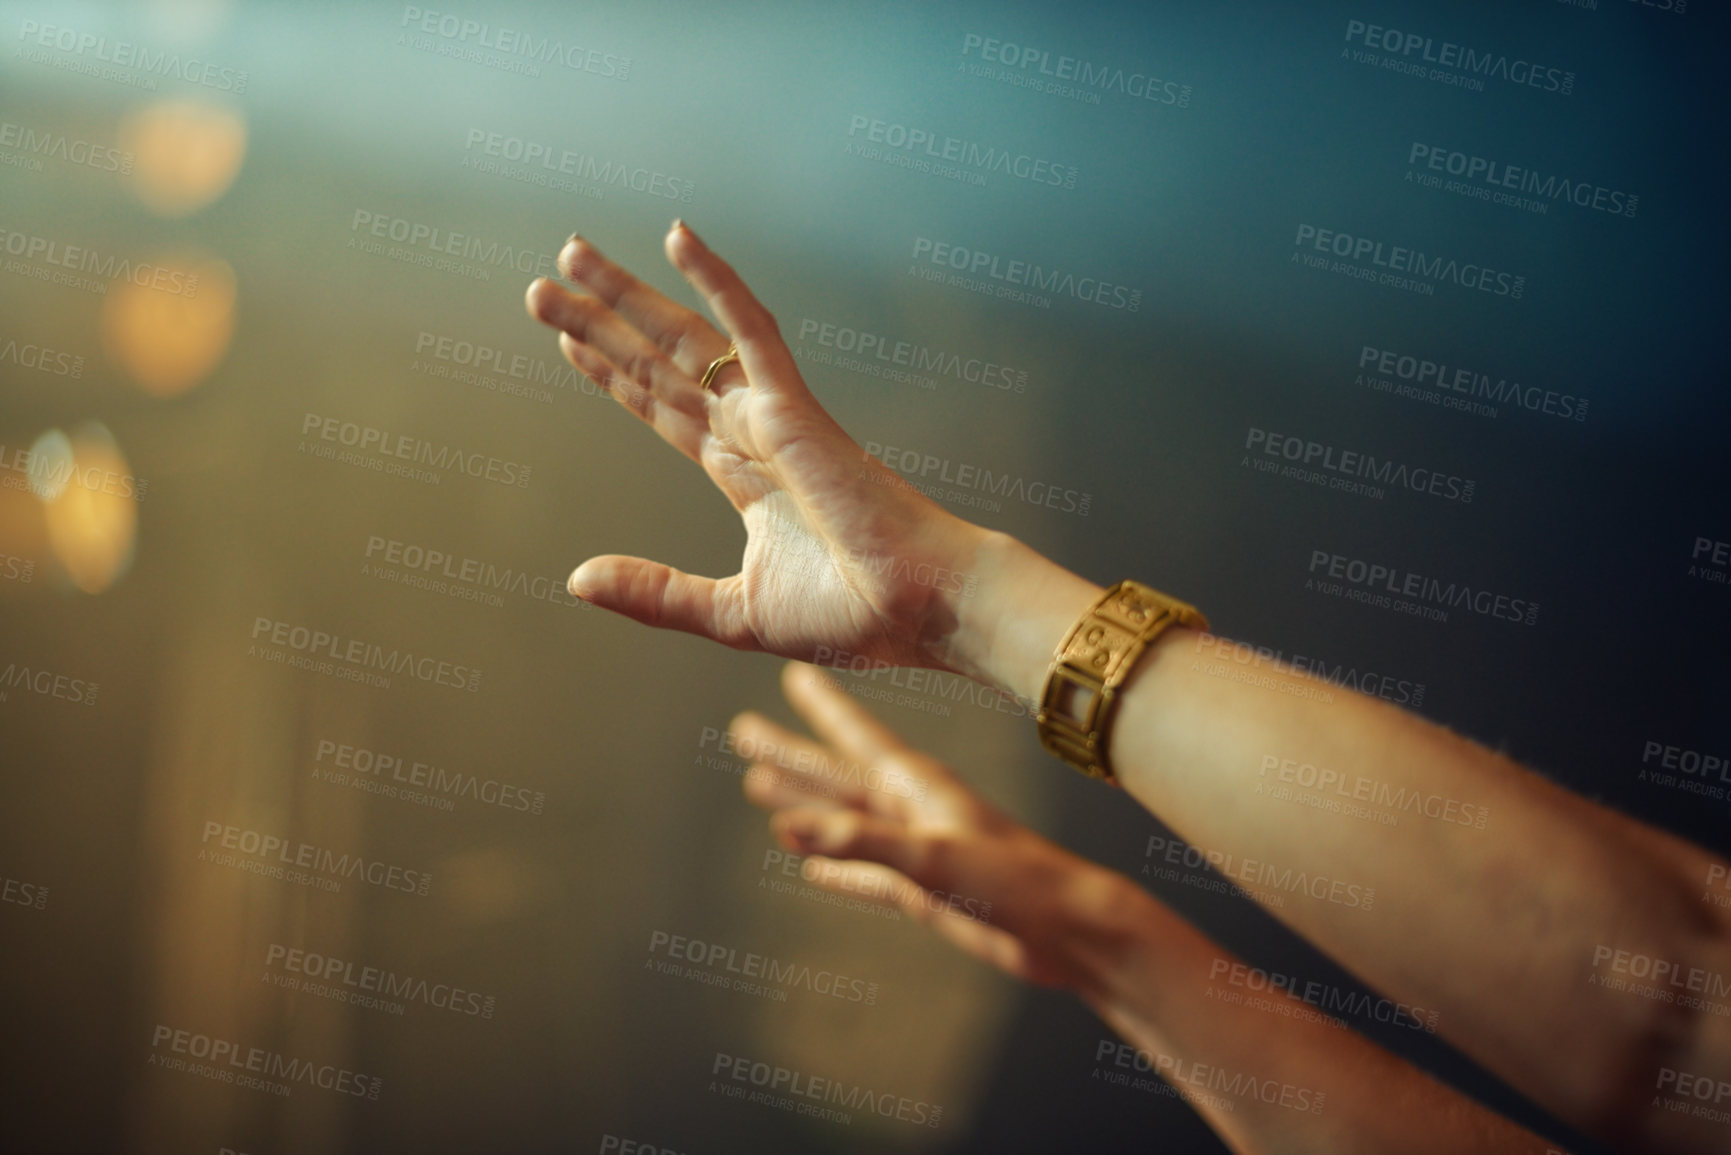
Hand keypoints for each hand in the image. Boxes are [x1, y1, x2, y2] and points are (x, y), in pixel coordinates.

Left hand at [525, 222, 988, 670]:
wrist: (918, 610)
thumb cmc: (852, 614)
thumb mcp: (729, 612)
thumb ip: (655, 593)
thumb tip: (576, 579)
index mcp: (744, 475)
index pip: (663, 409)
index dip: (615, 372)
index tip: (568, 338)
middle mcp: (753, 433)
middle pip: (660, 364)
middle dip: (601, 322)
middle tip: (543, 284)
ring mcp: (773, 414)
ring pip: (687, 339)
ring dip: (629, 296)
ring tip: (572, 256)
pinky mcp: (795, 408)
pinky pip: (751, 330)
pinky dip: (716, 281)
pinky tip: (678, 236)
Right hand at [735, 662, 1140, 994]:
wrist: (1070, 929)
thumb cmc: (1015, 881)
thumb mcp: (932, 857)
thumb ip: (861, 841)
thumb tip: (790, 826)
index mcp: (916, 785)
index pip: (855, 736)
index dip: (822, 707)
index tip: (791, 671)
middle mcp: (912, 808)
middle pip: (834, 775)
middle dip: (790, 755)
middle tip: (743, 733)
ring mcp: (917, 848)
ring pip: (843, 822)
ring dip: (803, 808)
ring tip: (759, 790)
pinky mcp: (925, 890)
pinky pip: (864, 874)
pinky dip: (835, 870)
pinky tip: (810, 872)